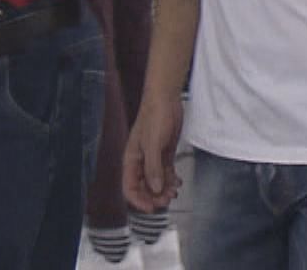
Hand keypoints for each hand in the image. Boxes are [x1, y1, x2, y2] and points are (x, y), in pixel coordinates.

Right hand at [123, 93, 183, 211]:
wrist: (165, 99)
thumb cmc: (154, 116)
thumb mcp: (153, 145)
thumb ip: (154, 168)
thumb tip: (155, 189)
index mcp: (131, 160)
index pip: (129, 187)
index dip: (139, 200)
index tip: (151, 207)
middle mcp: (140, 161)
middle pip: (143, 187)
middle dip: (154, 196)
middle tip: (166, 200)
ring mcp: (153, 157)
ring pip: (156, 181)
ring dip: (164, 189)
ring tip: (174, 192)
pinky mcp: (164, 152)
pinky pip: (165, 172)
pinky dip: (170, 179)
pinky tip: (177, 183)